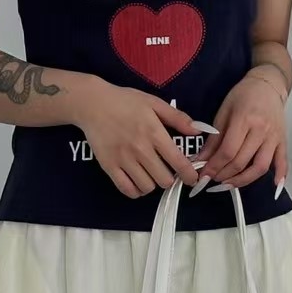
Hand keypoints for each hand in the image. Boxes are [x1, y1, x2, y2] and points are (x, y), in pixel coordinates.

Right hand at [74, 79, 203, 199]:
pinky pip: (127, 189)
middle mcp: (140, 149)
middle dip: (170, 179)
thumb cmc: (125, 101)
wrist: (93, 104)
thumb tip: (198, 131)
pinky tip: (138, 182)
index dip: (189, 175)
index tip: (192, 178)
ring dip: (153, 184)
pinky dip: (136, 190)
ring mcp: (123, 159)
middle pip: (164, 180)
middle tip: (167, 172)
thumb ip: (177, 118)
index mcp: (154, 132)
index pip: (178, 162)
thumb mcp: (154, 103)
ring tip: (151, 175)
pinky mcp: (109, 166)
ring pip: (147, 187)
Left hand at [196, 69, 288, 192]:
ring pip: (260, 167)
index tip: (204, 175)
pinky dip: (280, 175)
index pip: (228, 151)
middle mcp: (261, 130)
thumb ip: (214, 138)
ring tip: (230, 184)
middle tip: (213, 180)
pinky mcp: (282, 141)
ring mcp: (273, 137)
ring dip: (244, 180)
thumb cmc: (244, 95)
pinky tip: (275, 185)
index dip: (214, 167)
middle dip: (224, 175)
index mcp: (244, 119)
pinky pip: (282, 161)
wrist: (267, 85)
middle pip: (242, 161)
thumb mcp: (223, 112)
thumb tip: (202, 160)